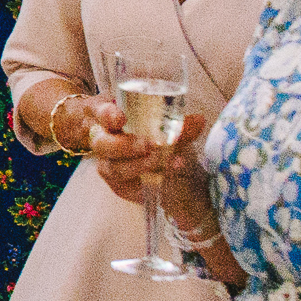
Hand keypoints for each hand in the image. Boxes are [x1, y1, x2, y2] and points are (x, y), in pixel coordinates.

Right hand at [88, 104, 211, 205]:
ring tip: (159, 163)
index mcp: (109, 117)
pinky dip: (146, 182)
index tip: (120, 118)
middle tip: (148, 146)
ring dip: (138, 166)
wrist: (159, 164)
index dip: (107, 115)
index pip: (101, 113)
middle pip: (101, 144)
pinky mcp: (116, 184)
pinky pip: (125, 186)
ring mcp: (106, 163)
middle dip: (124, 146)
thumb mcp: (167, 128)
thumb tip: (199, 120)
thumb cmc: (155, 136)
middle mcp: (102, 140)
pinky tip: (162, 179)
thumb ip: (180, 125)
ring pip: (113, 168)